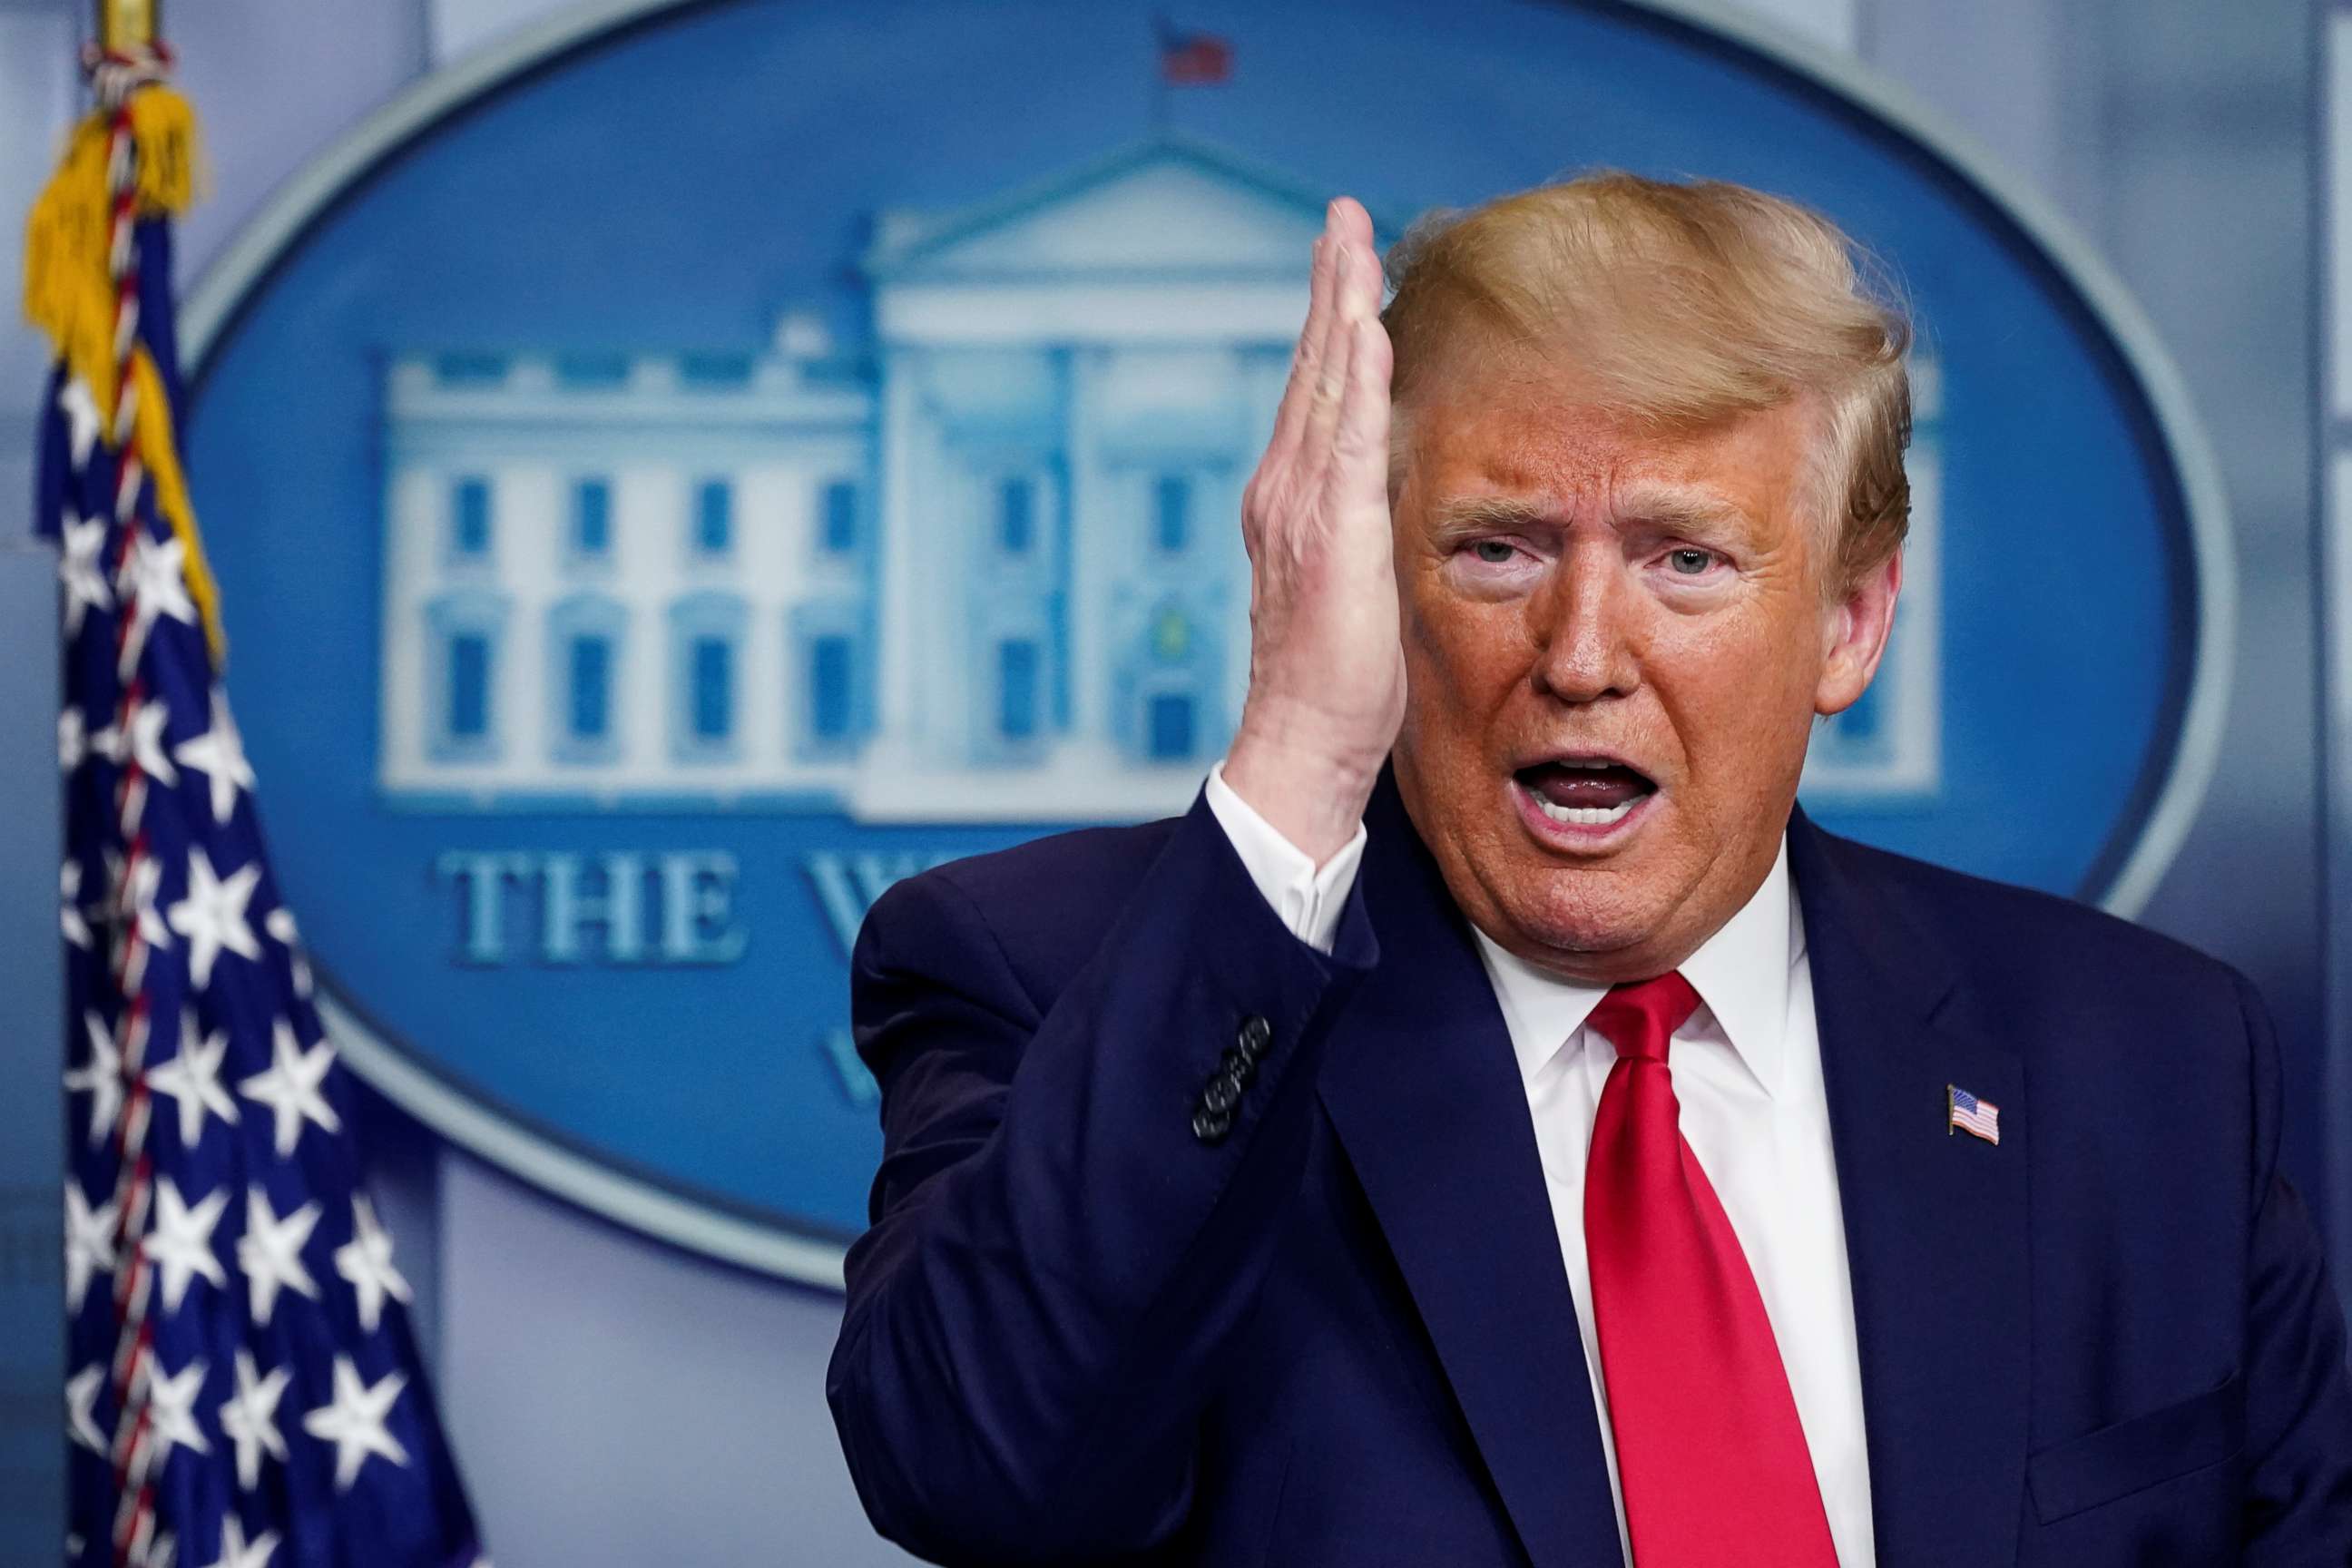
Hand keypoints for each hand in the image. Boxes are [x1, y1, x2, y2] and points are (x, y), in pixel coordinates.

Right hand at [1224, 198, 1403, 864]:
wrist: (1302, 741)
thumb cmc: (1335, 685)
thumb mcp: (1354, 587)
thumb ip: (1361, 531)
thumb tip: (1389, 503)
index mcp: (1290, 503)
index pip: (1315, 395)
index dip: (1331, 324)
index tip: (1346, 263)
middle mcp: (1283, 492)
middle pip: (1311, 369)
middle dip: (1329, 287)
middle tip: (1341, 218)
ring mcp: (1302, 510)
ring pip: (1324, 386)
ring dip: (1340, 307)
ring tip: (1351, 241)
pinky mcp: (1332, 534)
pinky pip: (1348, 438)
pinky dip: (1356, 377)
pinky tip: (1367, 325)